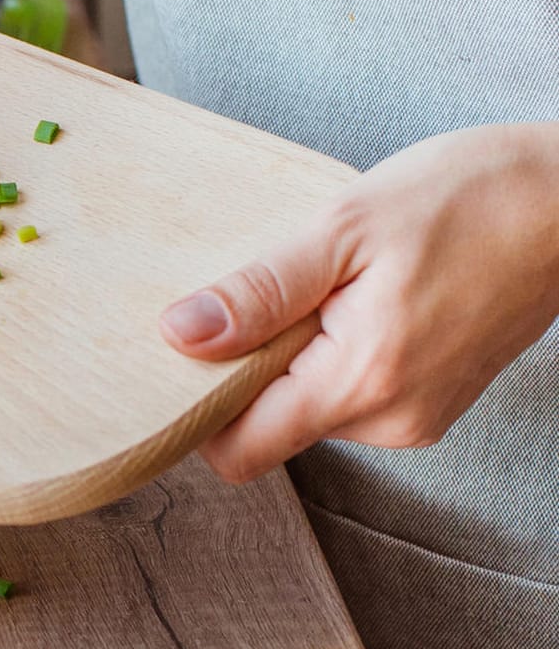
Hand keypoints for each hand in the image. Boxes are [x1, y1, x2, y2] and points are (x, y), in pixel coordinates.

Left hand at [159, 122, 558, 482]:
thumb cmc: (467, 198)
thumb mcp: (343, 228)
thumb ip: (260, 291)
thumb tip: (181, 334)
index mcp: (362, 382)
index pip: (240, 450)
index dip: (199, 408)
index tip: (187, 352)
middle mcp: (390, 421)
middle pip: (269, 429)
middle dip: (248, 371)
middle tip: (268, 293)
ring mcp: (415, 418)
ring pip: (308, 410)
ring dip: (294, 358)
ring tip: (326, 286)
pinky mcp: (430, 403)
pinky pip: (349, 396)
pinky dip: (331, 357)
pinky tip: (355, 300)